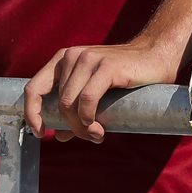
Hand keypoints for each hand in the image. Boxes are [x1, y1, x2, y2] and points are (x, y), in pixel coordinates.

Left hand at [23, 30, 184, 141]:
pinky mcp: (107, 66)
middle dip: (71, 127)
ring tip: (97, 135)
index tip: (40, 133)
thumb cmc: (127, 75)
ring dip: (81, 127)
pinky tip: (100, 128)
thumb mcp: (95, 90)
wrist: (159, 56)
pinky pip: (87, 100)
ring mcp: (90, 59)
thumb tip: (59, 135)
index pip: (34, 88)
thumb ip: (75, 108)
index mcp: (64, 59)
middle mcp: (73, 56)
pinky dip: (89, 119)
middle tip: (90, 137)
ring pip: (71, 104)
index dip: (32, 114)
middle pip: (59, 102)